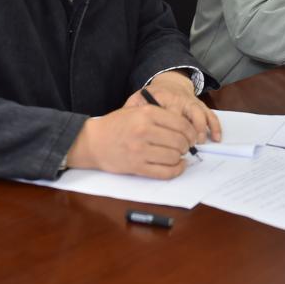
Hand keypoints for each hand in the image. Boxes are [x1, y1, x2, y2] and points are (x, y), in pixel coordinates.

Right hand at [66, 104, 196, 178]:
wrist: (93, 141)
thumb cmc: (116, 125)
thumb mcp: (136, 111)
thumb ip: (159, 115)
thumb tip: (186, 128)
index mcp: (146, 114)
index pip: (181, 124)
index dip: (191, 132)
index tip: (191, 136)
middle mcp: (144, 131)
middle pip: (179, 141)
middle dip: (187, 145)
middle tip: (185, 146)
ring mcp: (140, 150)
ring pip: (174, 157)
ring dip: (180, 158)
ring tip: (178, 155)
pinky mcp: (136, 167)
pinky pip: (164, 172)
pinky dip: (176, 170)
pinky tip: (177, 166)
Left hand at [125, 71, 221, 143]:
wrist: (168, 84)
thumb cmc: (150, 98)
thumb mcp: (136, 101)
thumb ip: (130, 112)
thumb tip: (124, 127)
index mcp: (161, 97)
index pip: (166, 115)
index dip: (167, 132)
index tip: (164, 144)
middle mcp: (178, 98)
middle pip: (184, 117)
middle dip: (184, 135)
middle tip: (182, 149)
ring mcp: (191, 101)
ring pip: (199, 115)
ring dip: (199, 131)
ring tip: (196, 144)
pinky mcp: (201, 105)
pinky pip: (211, 114)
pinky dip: (215, 126)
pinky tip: (216, 138)